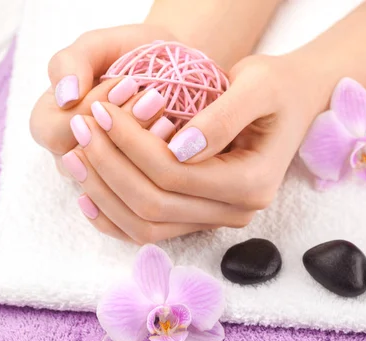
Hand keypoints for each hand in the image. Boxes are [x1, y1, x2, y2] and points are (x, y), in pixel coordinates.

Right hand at [29, 24, 174, 173]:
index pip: (58, 134)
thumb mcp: (96, 46)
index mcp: (48, 123)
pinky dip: (160, 158)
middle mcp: (71, 155)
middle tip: (154, 97)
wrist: (170, 64)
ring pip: (116, 177)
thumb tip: (65, 98)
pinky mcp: (134, 182)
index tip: (128, 84)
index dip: (93, 109)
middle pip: (87, 158)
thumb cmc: (125, 53)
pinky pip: (140, 184)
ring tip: (164, 112)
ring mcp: (102, 174)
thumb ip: (70, 63)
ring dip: (144, 142)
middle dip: (125, 125)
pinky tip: (173, 131)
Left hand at [64, 54, 321, 242]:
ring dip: (105, 193)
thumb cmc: (276, 88)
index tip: (102, 109)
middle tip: (81, 127)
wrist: (290, 103)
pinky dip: (115, 216)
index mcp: (251, 183)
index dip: (131, 145)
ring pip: (148, 224)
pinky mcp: (201, 216)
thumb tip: (180, 148)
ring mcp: (217, 218)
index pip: (174, 174)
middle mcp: (236, 211)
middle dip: (109, 166)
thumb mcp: (258, 85)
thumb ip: (223, 116)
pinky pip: (152, 230)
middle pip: (155, 204)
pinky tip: (87, 195)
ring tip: (75, 155)